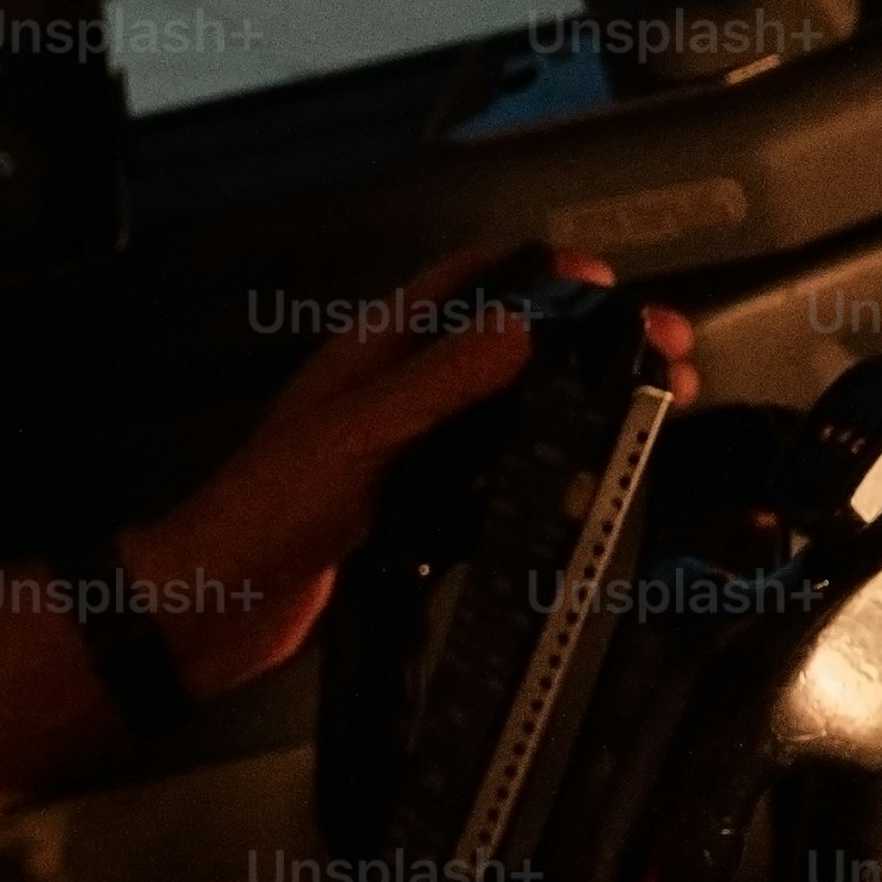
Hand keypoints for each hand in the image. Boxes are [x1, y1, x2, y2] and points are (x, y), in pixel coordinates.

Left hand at [129, 249, 701, 694]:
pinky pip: (493, 486)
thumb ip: (440, 381)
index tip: (613, 286)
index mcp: (375, 355)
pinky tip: (599, 486)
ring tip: (658, 413)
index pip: (466, 284)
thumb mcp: (361, 434)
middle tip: (668, 356)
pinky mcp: (414, 518)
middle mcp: (396, 396)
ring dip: (578, 411)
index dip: (537, 274)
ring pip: (508, 419)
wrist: (214, 607)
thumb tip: (527, 324)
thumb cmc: (271, 507)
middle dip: (584, 347)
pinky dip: (545, 479)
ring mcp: (408, 457)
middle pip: (505, 351)